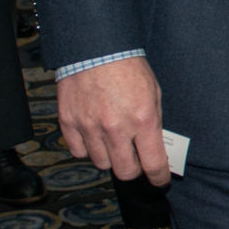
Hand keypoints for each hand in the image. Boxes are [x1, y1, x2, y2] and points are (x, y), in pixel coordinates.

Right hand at [57, 56, 170, 187]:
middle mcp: (115, 127)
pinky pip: (78, 151)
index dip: (159, 178)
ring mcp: (89, 126)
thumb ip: (154, 123)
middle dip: (133, 169)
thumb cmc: (127, 66)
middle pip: (125, 171)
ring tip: (112, 140)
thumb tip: (156, 148)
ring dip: (109, 156)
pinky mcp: (69, 122)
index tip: (159, 181)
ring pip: (101, 163)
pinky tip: (93, 135)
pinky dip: (87, 147)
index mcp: (142, 119)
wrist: (95, 47)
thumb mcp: (153, 93)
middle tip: (135, 159)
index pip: (153, 164)